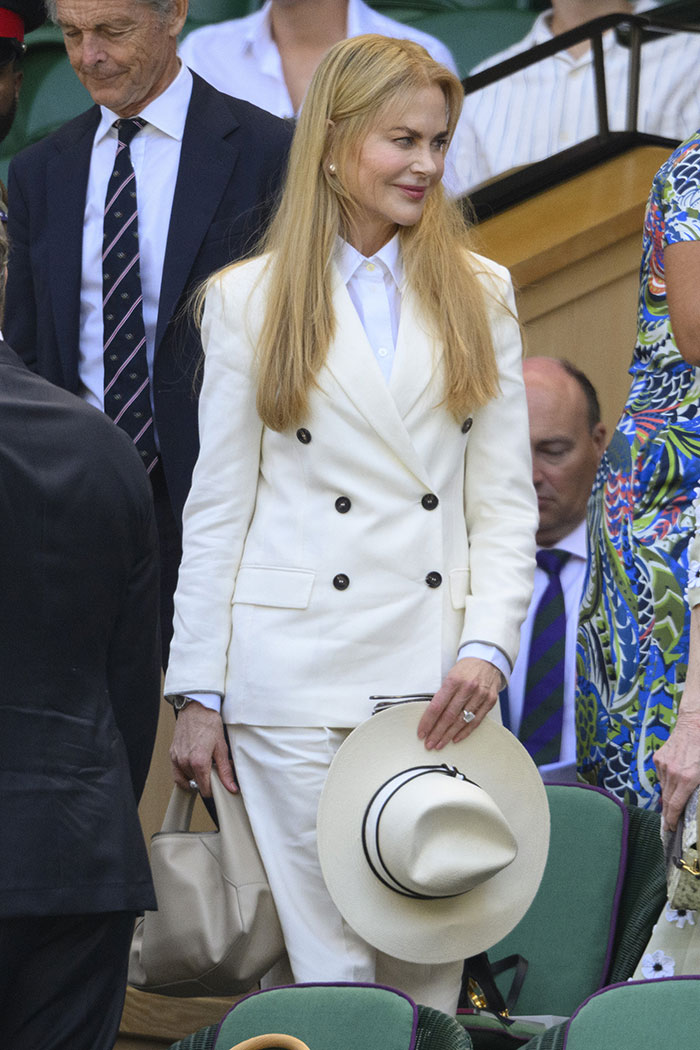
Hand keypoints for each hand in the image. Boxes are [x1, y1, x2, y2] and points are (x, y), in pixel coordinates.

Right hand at [169, 701, 237, 796]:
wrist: (196, 708)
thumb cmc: (209, 724)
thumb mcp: (221, 748)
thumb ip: (225, 771)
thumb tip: (231, 787)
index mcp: (199, 762)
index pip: (205, 790)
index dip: (214, 790)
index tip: (220, 785)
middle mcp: (185, 762)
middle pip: (196, 785)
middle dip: (207, 781)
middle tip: (214, 769)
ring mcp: (177, 759)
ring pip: (187, 780)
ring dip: (196, 777)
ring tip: (205, 764)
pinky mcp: (172, 755)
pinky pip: (177, 773)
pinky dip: (185, 775)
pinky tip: (193, 767)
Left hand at [417, 657, 501, 750]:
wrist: (487, 659)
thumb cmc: (465, 669)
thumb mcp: (450, 675)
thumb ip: (442, 694)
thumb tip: (430, 715)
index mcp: (453, 680)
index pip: (437, 706)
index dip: (428, 721)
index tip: (421, 732)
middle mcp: (467, 688)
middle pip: (449, 716)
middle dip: (437, 733)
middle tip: (429, 744)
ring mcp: (480, 695)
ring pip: (462, 721)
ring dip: (449, 735)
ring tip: (439, 744)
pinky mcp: (490, 701)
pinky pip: (476, 721)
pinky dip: (465, 732)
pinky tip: (456, 738)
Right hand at [655, 710, 699, 830]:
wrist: (695, 723)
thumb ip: (698, 790)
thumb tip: (694, 802)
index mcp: (687, 778)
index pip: (675, 805)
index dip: (672, 820)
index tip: (670, 829)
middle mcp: (672, 773)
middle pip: (667, 800)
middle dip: (668, 815)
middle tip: (669, 826)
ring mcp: (664, 765)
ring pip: (664, 788)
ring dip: (668, 798)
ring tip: (672, 807)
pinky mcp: (659, 758)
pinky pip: (662, 776)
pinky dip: (667, 782)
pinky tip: (674, 782)